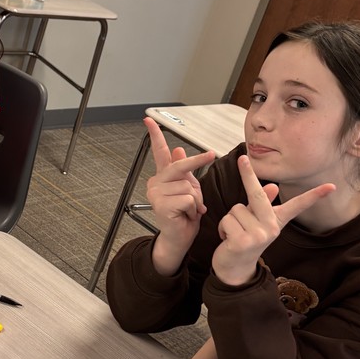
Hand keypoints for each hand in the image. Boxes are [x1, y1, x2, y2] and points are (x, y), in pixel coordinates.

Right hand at [144, 117, 215, 275]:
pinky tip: (185, 216)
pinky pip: (188, 198)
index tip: (148, 120)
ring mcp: (156, 194)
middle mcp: (156, 183)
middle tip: (211, 154)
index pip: (159, 153)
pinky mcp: (162, 205)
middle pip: (181, 165)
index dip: (154, 135)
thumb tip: (178, 149)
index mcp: (162, 177)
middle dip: (198, 161)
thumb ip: (185, 171)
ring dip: (196, 200)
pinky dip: (193, 209)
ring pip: (189, 186)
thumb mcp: (189, 189)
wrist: (180, 238)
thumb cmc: (185, 215)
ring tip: (189, 210)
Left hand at [211, 155, 335, 285]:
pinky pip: (227, 220)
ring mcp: (258, 235)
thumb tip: (271, 186)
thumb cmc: (245, 241)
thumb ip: (262, 204)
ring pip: (236, 209)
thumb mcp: (256, 222)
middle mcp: (271, 228)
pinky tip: (228, 240)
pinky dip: (223, 228)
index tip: (331, 186)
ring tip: (234, 233)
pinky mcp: (242, 242)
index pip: (297, 206)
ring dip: (230, 219)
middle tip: (242, 158)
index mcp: (276, 221)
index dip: (314, 196)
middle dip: (248, 175)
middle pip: (258, 195)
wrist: (235, 269)